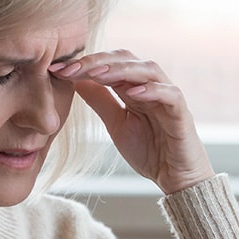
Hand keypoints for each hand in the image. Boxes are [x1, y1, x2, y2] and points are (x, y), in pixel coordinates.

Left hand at [50, 49, 215, 193]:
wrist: (175, 179)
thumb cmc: (150, 150)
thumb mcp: (116, 124)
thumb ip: (101, 101)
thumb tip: (76, 80)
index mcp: (134, 88)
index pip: (109, 64)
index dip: (84, 64)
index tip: (56, 70)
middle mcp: (151, 86)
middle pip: (127, 59)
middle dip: (97, 62)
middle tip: (71, 68)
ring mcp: (168, 97)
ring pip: (148, 70)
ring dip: (122, 69)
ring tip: (98, 74)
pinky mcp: (182, 113)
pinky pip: (170, 94)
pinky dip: (153, 90)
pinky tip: (133, 92)